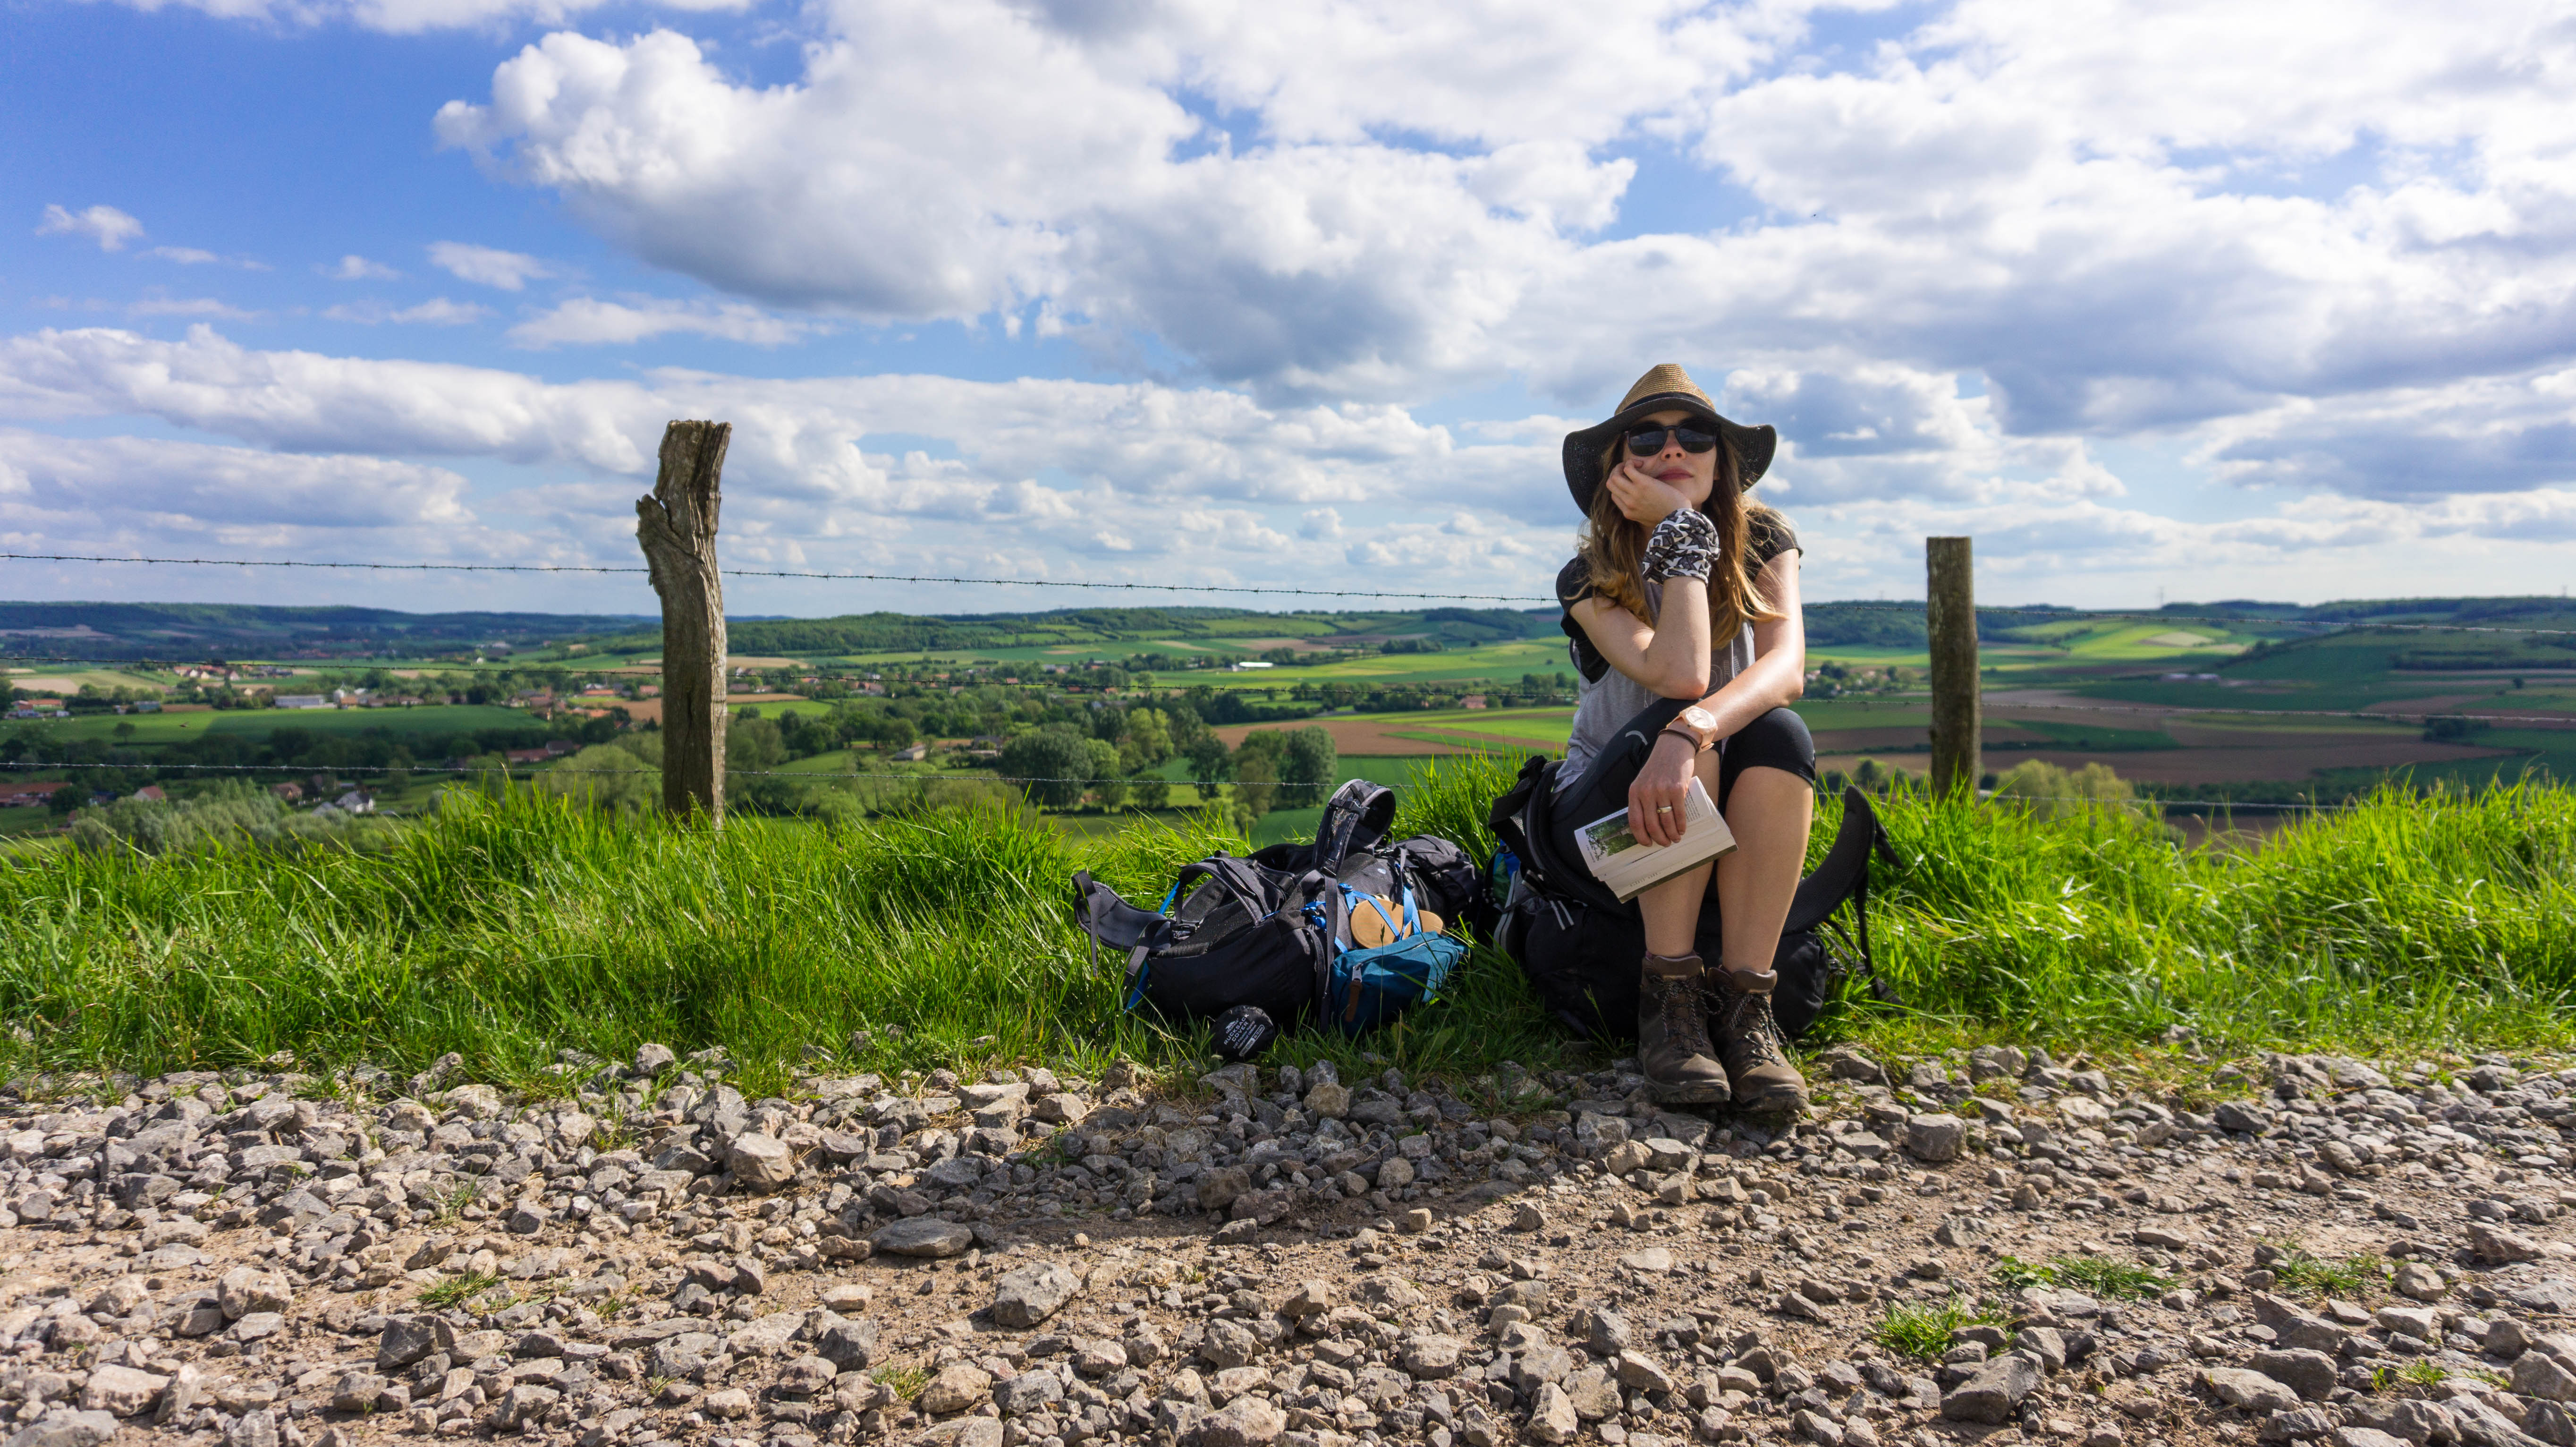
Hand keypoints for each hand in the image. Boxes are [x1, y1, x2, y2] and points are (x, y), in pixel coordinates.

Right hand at [1605, 458, 1693, 527]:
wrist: (1677, 518)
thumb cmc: (1669, 517)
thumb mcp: (1648, 519)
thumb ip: (1639, 512)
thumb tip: (1639, 504)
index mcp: (1628, 512)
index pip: (1614, 495)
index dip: (1619, 486)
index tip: (1629, 481)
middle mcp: (1628, 503)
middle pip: (1611, 484)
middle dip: (1616, 474)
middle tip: (1626, 469)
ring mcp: (1634, 493)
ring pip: (1615, 476)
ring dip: (1621, 467)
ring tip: (1632, 465)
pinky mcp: (1642, 484)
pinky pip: (1628, 469)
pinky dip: (1630, 463)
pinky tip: (1639, 463)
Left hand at [1627, 732, 1697, 847]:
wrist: (1673, 748)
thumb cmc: (1658, 767)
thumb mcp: (1643, 782)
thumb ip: (1642, 800)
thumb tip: (1647, 825)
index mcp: (1634, 792)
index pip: (1634, 821)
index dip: (1641, 837)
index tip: (1647, 844)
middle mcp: (1646, 792)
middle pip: (1651, 825)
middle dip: (1659, 839)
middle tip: (1665, 843)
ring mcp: (1661, 791)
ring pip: (1666, 821)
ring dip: (1672, 834)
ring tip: (1676, 838)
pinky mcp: (1677, 789)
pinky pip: (1679, 814)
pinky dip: (1681, 825)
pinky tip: (1682, 829)